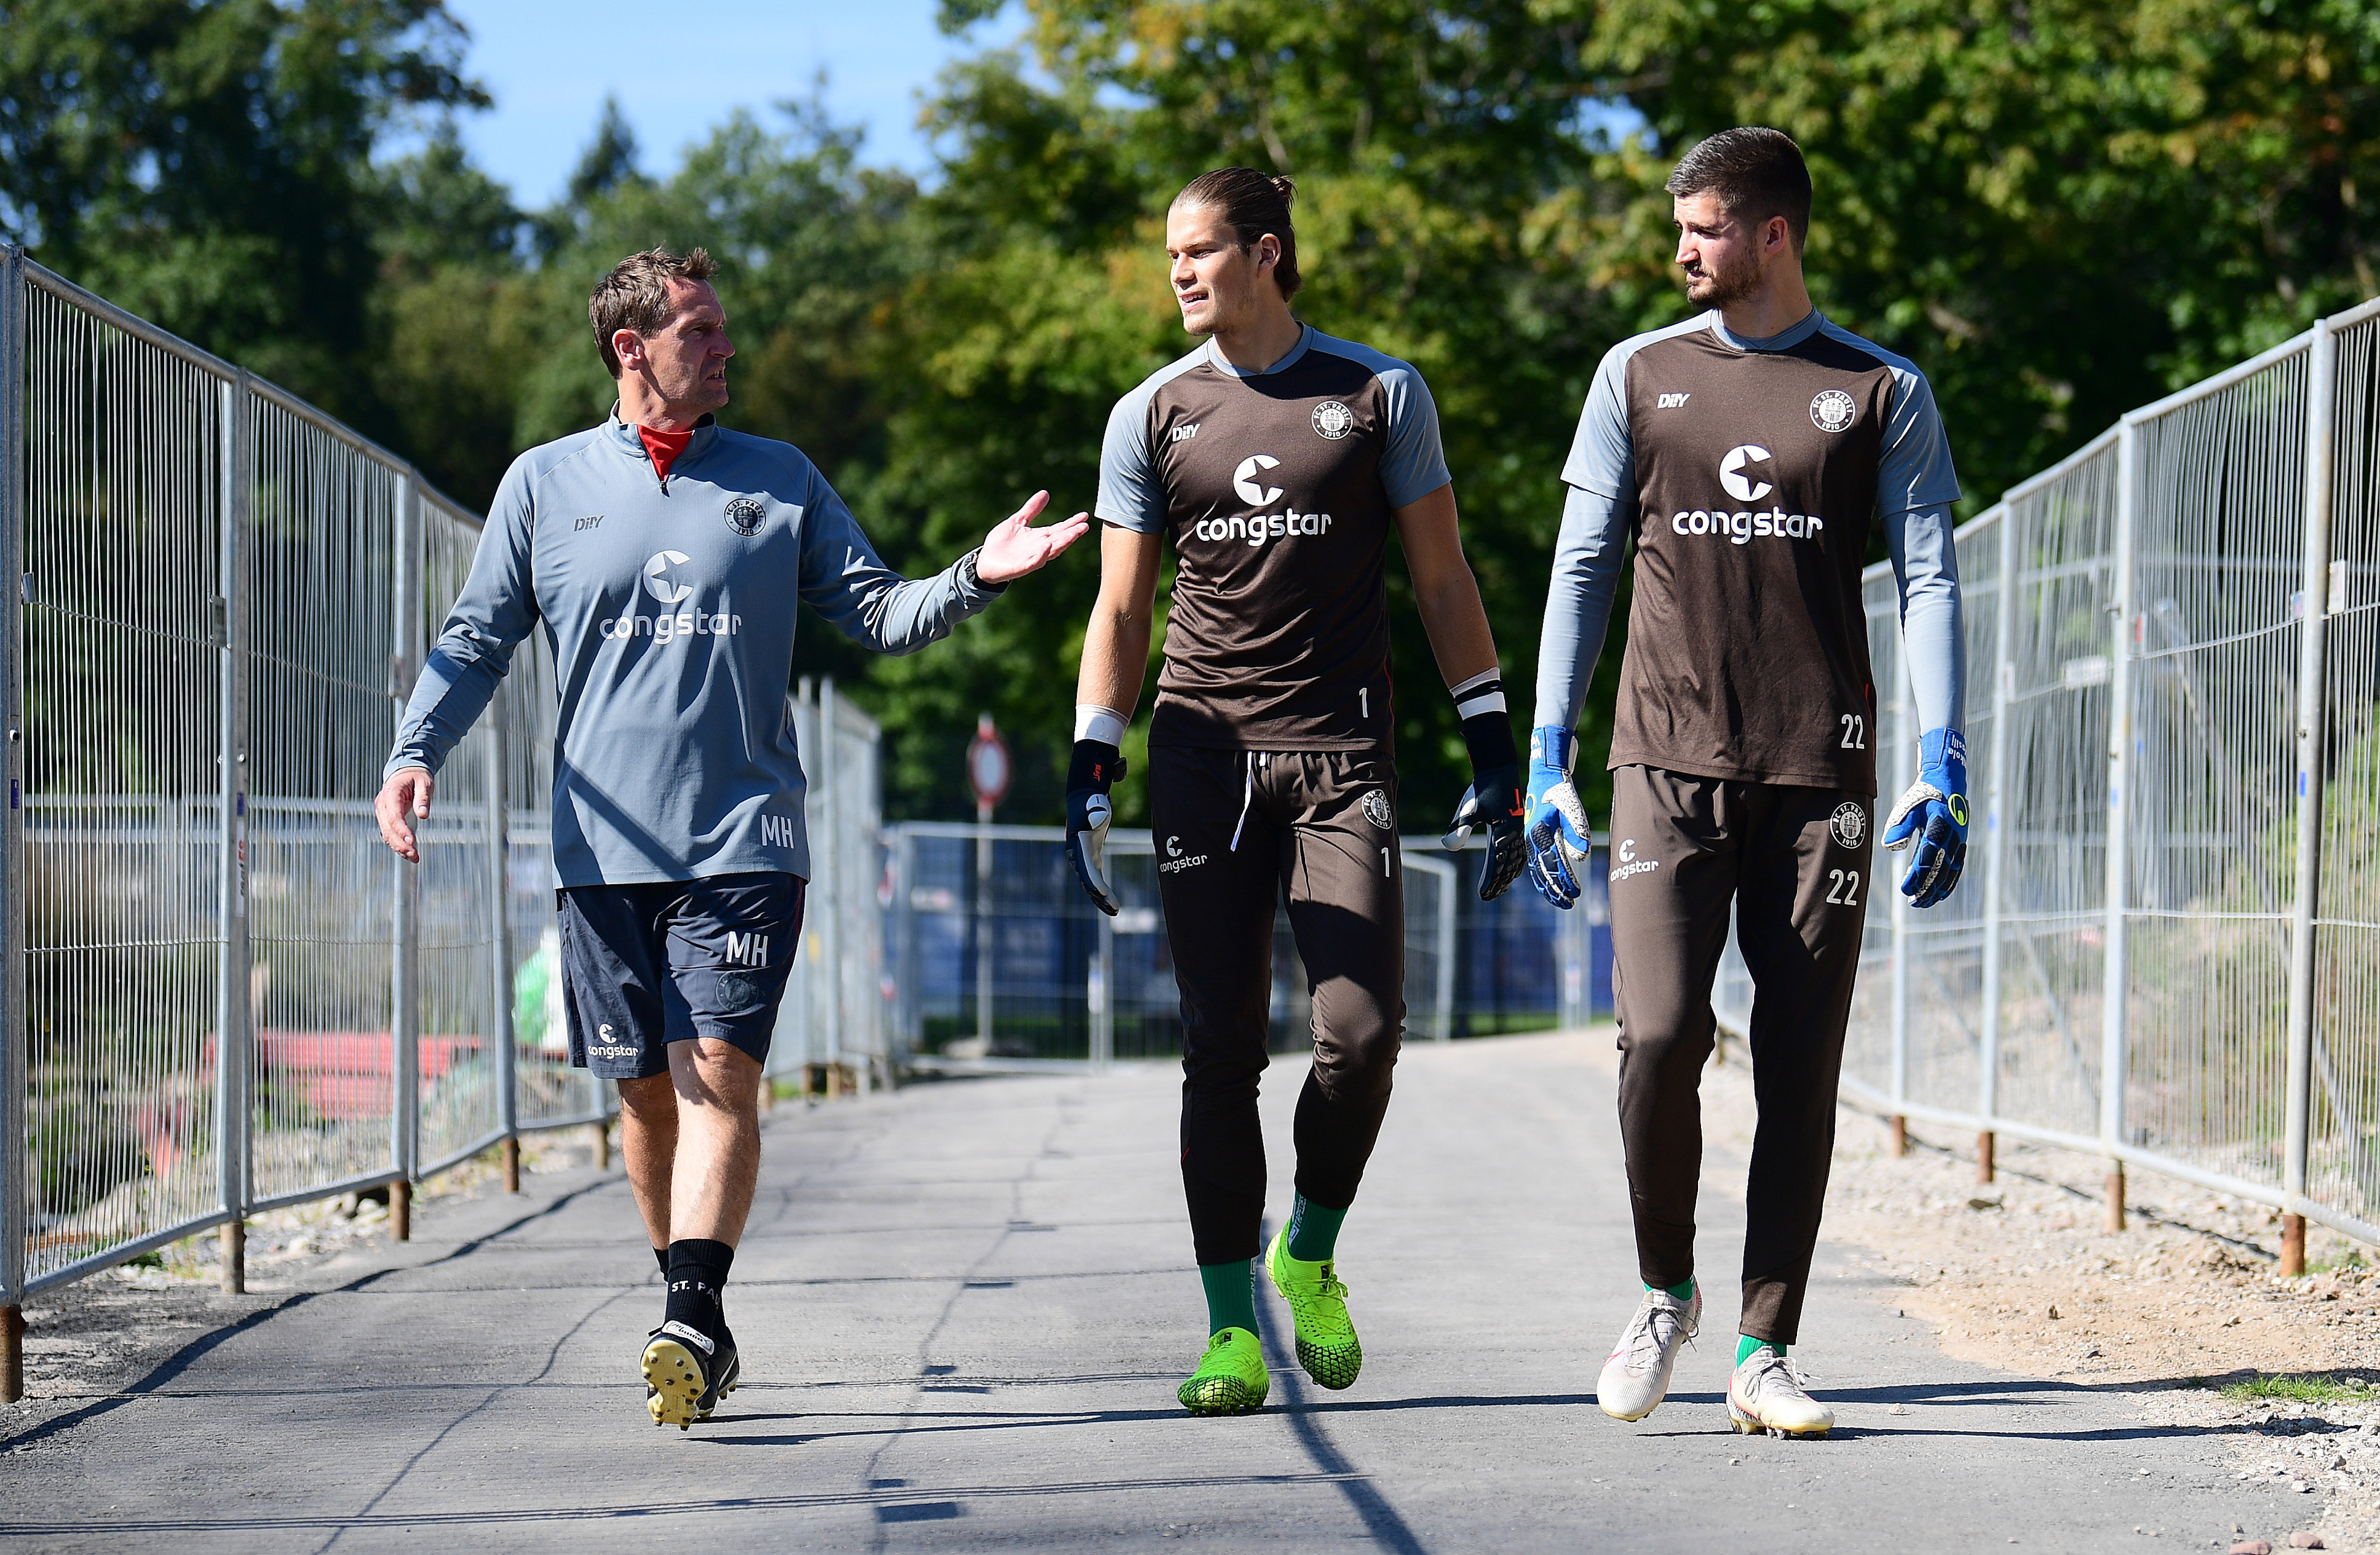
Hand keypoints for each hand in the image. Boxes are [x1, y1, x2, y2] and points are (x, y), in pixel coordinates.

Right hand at [376, 766, 434, 861]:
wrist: (406, 770)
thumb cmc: (417, 776)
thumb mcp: (425, 783)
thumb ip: (423, 799)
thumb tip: (423, 816)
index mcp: (391, 793)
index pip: (394, 816)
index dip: (402, 830)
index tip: (412, 841)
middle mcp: (382, 804)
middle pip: (388, 828)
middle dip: (400, 843)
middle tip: (414, 855)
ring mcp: (382, 812)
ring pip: (386, 834)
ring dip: (398, 847)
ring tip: (414, 857)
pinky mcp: (386, 817)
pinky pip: (389, 833)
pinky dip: (397, 844)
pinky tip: (408, 853)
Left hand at [978, 491, 1090, 583]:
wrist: (985, 561)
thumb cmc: (1002, 542)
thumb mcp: (1017, 521)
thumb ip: (1031, 509)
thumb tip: (1045, 493)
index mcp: (1040, 537)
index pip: (1059, 529)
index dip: (1072, 523)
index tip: (1084, 516)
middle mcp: (1039, 548)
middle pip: (1059, 540)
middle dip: (1072, 533)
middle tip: (1084, 526)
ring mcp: (1032, 558)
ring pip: (1051, 551)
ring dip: (1062, 543)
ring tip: (1073, 534)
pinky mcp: (1021, 567)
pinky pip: (1033, 561)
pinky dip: (1041, 554)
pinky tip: (1047, 545)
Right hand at [1064, 739, 1124, 914]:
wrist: (1085, 800)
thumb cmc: (1092, 802)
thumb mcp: (1095, 805)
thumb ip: (1096, 811)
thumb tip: (1098, 818)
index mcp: (1078, 845)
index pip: (1085, 867)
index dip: (1093, 881)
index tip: (1103, 893)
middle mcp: (1077, 856)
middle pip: (1088, 881)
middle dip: (1099, 896)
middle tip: (1114, 908)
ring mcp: (1083, 860)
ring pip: (1091, 885)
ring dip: (1102, 899)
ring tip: (1116, 911)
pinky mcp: (1092, 860)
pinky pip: (1096, 880)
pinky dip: (1103, 892)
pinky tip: (1112, 904)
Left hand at [1443, 764, 1524, 900]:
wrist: (1499, 770)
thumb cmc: (1482, 789)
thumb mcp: (1469, 808)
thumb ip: (1459, 828)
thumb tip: (1447, 846)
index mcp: (1503, 832)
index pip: (1496, 863)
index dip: (1489, 881)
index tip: (1482, 894)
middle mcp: (1514, 834)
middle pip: (1508, 866)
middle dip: (1498, 883)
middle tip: (1488, 896)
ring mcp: (1519, 830)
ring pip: (1516, 860)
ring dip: (1508, 875)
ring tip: (1499, 888)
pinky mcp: (1518, 825)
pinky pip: (1520, 850)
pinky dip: (1516, 863)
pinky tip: (1511, 869)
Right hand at [1523, 726, 1593, 908]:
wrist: (1544, 777)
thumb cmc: (1561, 792)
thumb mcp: (1573, 809)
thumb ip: (1577, 832)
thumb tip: (1581, 858)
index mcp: (1540, 835)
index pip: (1555, 866)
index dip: (1566, 882)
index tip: (1576, 894)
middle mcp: (1532, 841)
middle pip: (1543, 874)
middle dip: (1556, 891)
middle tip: (1570, 905)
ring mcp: (1530, 841)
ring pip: (1538, 871)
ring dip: (1549, 887)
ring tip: (1560, 900)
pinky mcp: (1532, 839)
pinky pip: (1536, 864)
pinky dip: (1543, 877)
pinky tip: (1550, 884)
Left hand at [1882, 727, 1968, 907]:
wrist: (1948, 781)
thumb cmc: (1924, 794)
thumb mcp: (1908, 806)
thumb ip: (1899, 825)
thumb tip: (1888, 846)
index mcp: (1939, 827)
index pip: (1926, 858)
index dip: (1916, 876)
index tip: (1905, 889)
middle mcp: (1952, 837)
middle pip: (1940, 870)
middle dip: (1926, 888)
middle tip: (1912, 902)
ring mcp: (1959, 842)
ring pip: (1950, 872)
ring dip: (1937, 889)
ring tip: (1923, 902)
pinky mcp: (1961, 844)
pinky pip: (1956, 868)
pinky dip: (1949, 883)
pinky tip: (1939, 894)